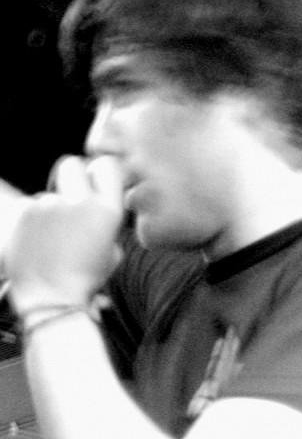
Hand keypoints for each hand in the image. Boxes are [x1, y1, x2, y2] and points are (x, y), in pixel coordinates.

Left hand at [5, 155, 124, 314]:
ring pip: (48, 191)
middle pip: (71, 164)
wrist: (52, 300)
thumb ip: (106, 221)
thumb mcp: (113, 250)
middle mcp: (80, 202)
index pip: (106, 166)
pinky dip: (32, 219)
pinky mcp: (24, 213)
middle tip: (70, 196)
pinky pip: (29, 206)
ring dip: (51, 206)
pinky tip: (38, 241)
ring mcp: (50, 206)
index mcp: (108, 210)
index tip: (96, 183)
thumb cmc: (86, 278)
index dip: (99, 173)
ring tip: (52, 236)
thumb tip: (97, 203)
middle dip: (71, 176)